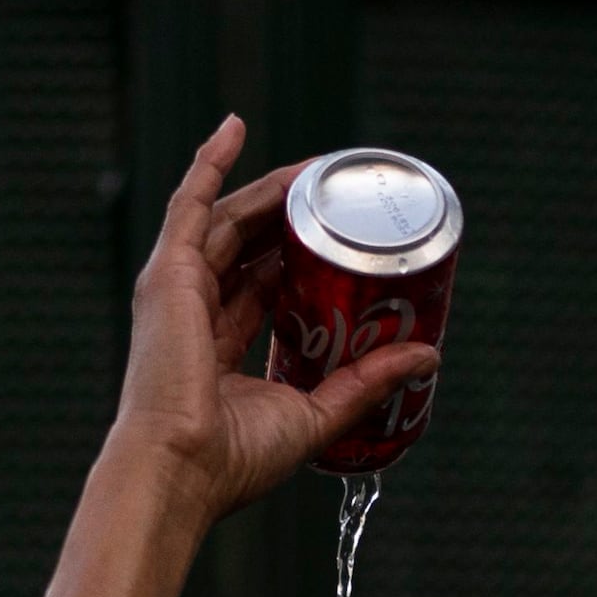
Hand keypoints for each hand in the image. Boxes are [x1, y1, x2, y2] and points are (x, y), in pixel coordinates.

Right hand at [105, 117, 440, 527]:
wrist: (181, 469)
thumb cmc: (232, 461)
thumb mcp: (315, 415)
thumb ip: (366, 382)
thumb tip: (428, 353)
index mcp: (216, 350)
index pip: (263, 287)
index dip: (301, 259)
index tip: (339, 242)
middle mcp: (193, 313)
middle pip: (251, 246)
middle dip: (293, 217)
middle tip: (337, 196)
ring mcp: (177, 290)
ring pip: (231, 220)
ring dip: (273, 190)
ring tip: (315, 170)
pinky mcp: (168, 274)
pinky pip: (191, 202)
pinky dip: (210, 162)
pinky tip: (235, 127)